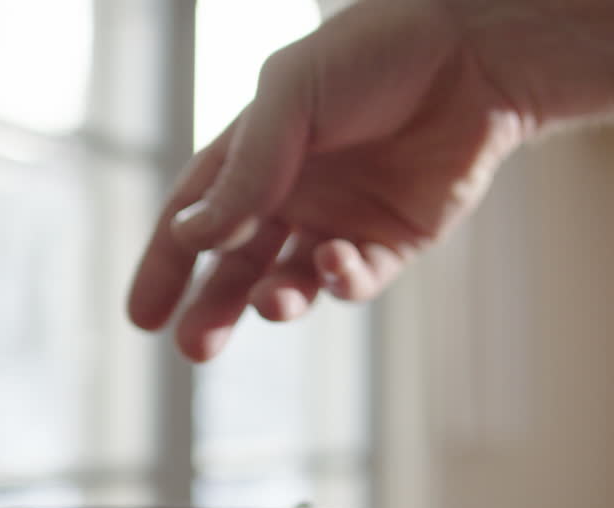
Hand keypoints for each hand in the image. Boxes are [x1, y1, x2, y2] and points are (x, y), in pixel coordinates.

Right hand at [127, 0, 523, 360]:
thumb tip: (192, 238)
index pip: (194, 216)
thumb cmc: (372, 55)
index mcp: (255, 152)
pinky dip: (340, 280)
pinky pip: (356, 278)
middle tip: (194, 348)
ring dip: (277, 300)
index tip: (141, 318)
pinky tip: (335, 262)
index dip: (166, 265)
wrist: (471, 53)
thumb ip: (246, 171)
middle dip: (214, 307)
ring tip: (270, 303)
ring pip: (294, 281)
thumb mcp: (290, 99)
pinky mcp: (396, 239)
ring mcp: (343, 218)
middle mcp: (294, 191)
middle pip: (238, 265)